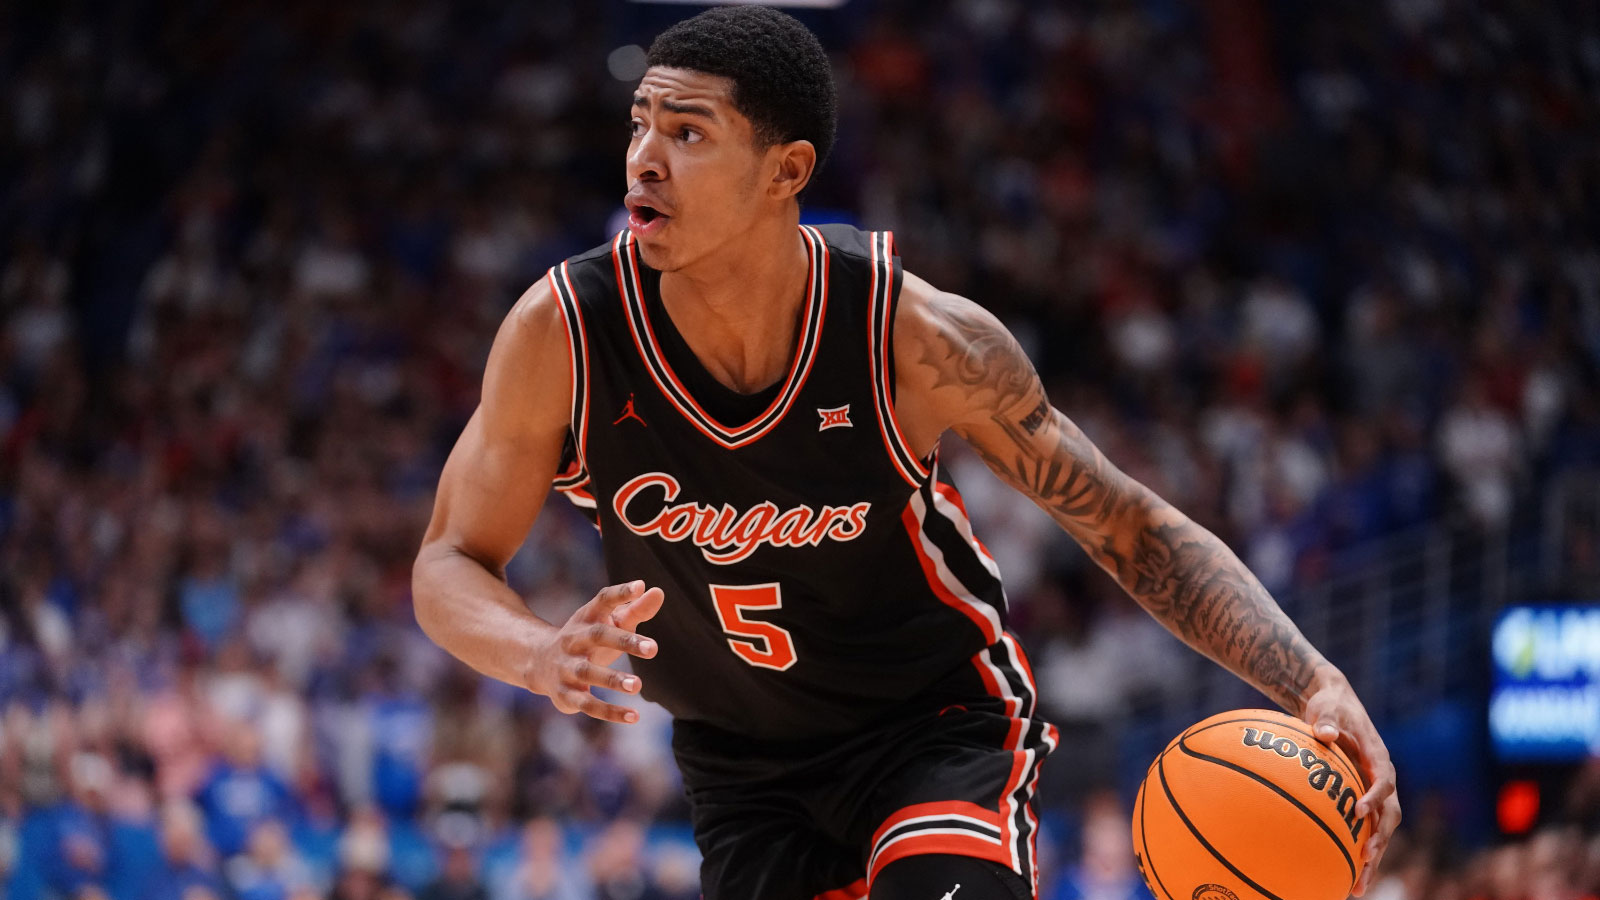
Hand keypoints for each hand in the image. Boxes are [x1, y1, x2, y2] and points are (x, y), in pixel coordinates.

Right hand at [526, 580, 663, 722]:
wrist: (539, 662)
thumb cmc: (587, 638)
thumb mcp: (607, 622)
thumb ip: (634, 609)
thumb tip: (658, 591)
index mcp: (586, 617)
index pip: (603, 599)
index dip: (620, 593)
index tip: (640, 586)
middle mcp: (573, 640)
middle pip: (597, 636)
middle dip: (624, 641)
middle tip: (654, 648)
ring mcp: (567, 667)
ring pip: (588, 672)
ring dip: (612, 679)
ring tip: (637, 685)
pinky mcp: (566, 694)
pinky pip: (588, 704)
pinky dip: (610, 712)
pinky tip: (634, 716)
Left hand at [1301, 674, 1400, 896]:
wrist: (1335, 705)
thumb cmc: (1330, 706)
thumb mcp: (1329, 707)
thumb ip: (1328, 719)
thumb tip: (1324, 732)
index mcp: (1378, 757)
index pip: (1383, 780)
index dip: (1375, 796)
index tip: (1359, 810)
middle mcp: (1382, 779)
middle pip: (1389, 815)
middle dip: (1380, 838)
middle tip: (1365, 858)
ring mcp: (1374, 793)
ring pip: (1380, 831)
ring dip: (1373, 858)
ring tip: (1357, 887)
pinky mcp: (1362, 801)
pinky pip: (1364, 830)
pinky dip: (1357, 853)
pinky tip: (1344, 878)